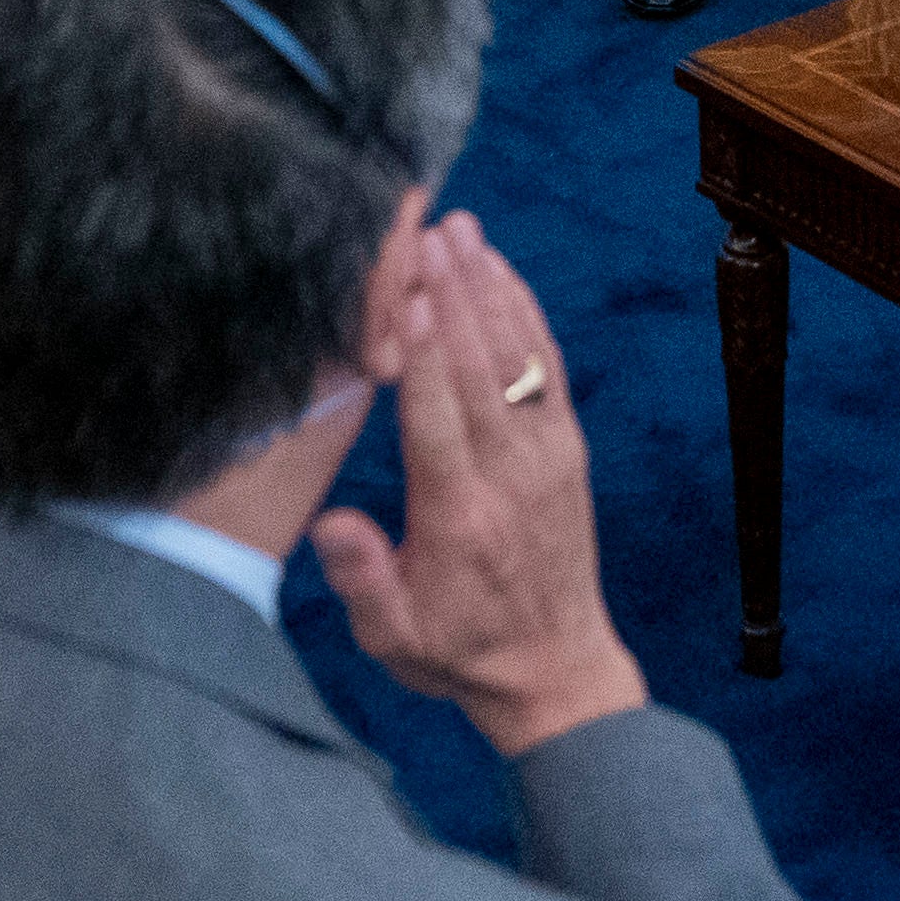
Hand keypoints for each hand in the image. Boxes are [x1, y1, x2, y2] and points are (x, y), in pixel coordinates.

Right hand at [306, 215, 646, 759]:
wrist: (556, 669)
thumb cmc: (460, 652)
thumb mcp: (395, 640)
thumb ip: (364, 581)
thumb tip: (332, 526)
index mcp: (460, 517)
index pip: (438, 418)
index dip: (426, 352)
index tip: (413, 290)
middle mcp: (510, 477)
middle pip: (478, 370)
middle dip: (455, 295)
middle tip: (429, 232)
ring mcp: (547, 457)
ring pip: (517, 357)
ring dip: (490, 289)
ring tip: (462, 231)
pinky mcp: (567, 449)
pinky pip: (548, 367)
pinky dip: (526, 314)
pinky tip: (502, 271)